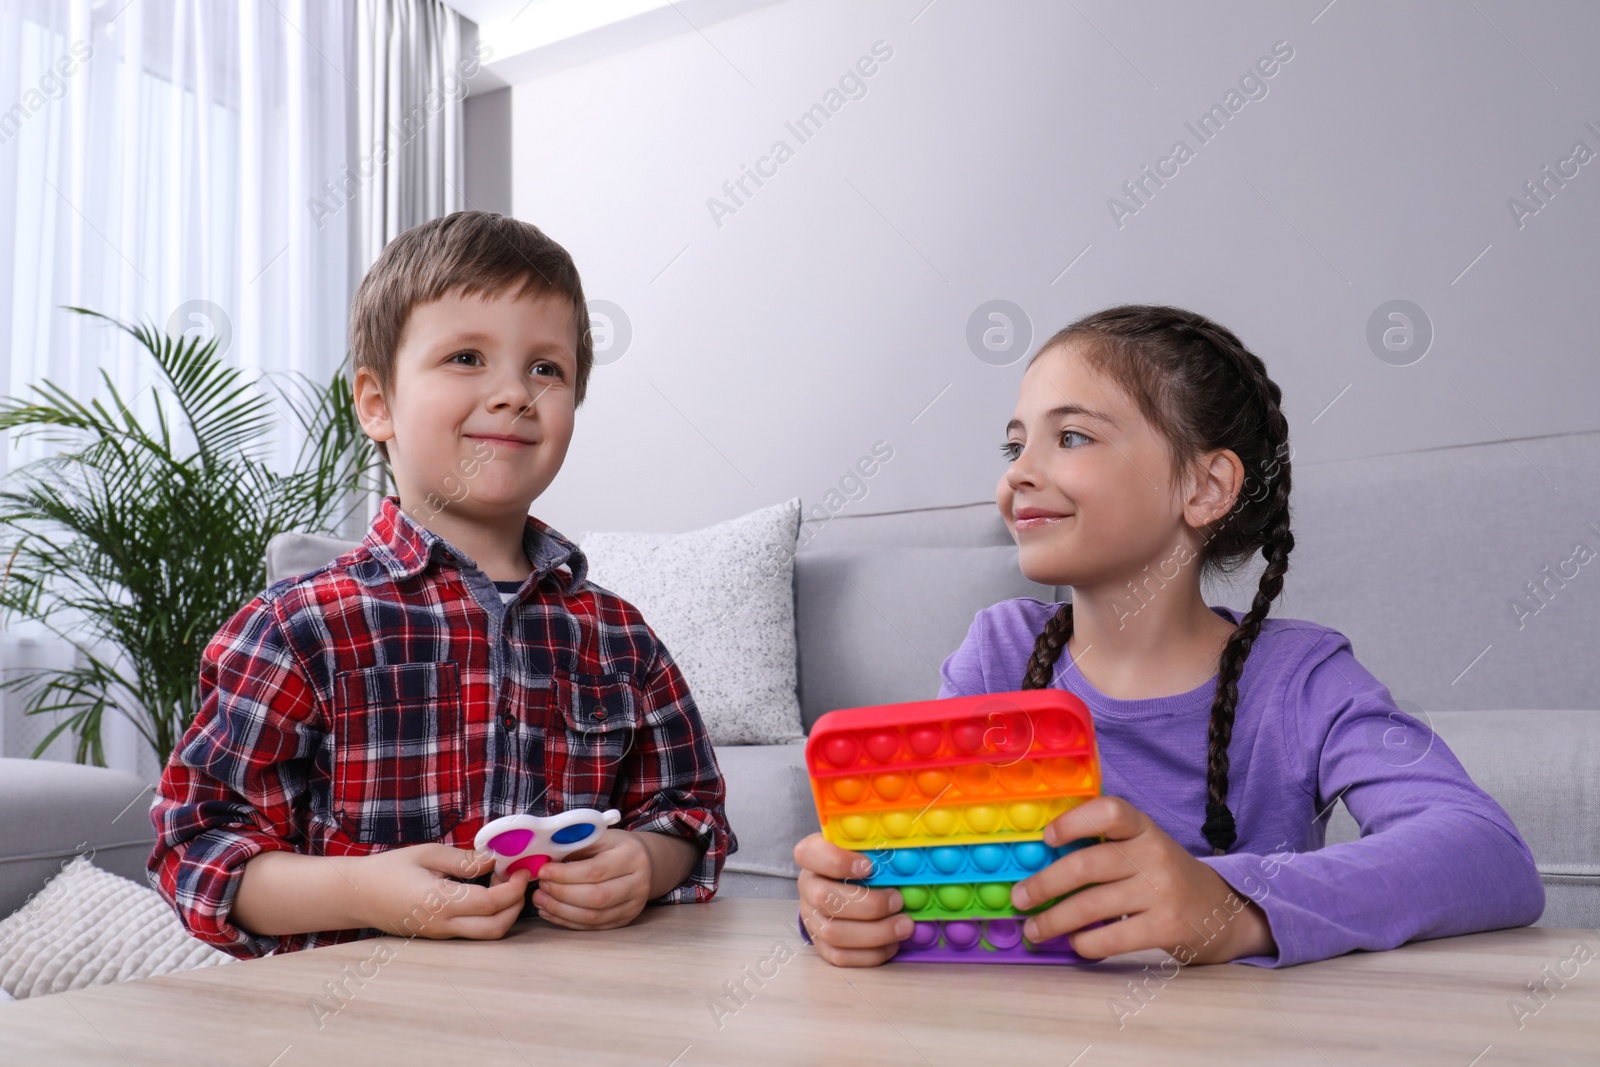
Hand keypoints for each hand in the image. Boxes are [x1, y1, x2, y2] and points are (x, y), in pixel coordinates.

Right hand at [357, 844, 529, 939]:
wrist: (356, 895)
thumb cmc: (389, 870)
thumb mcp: (427, 855)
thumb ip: (463, 860)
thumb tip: (493, 861)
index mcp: (439, 902)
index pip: (491, 903)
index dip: (514, 888)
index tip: (522, 870)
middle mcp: (442, 925)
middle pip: (496, 928)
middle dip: (516, 906)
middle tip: (519, 879)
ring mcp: (440, 934)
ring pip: (486, 934)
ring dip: (504, 912)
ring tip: (500, 882)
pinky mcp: (439, 936)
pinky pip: (473, 931)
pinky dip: (489, 915)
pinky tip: (484, 892)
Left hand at [531, 829, 653, 929]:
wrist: (645, 863)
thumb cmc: (616, 847)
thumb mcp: (600, 837)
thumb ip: (576, 845)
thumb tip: (544, 859)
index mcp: (632, 857)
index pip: (595, 871)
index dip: (565, 874)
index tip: (543, 871)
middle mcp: (638, 884)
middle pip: (596, 897)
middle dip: (562, 894)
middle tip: (541, 887)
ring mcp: (633, 906)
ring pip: (593, 917)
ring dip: (561, 910)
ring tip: (541, 900)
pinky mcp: (624, 921)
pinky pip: (592, 927)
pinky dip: (567, 921)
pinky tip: (551, 912)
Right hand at [793, 833, 912, 966]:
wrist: (845, 888)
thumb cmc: (860, 864)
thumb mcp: (866, 848)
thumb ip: (879, 850)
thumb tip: (909, 858)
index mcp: (813, 855)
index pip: (809, 854)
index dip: (838, 861)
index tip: (869, 866)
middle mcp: (808, 887)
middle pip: (824, 899)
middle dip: (869, 904)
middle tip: (899, 900)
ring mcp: (811, 918)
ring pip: (833, 932)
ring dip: (875, 932)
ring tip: (904, 926)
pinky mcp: (821, 945)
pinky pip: (840, 956)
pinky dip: (870, 953)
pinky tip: (892, 943)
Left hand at [1010, 795, 1275, 963]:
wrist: (1224, 913)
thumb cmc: (1165, 878)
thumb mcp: (1143, 849)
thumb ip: (1104, 848)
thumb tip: (1038, 863)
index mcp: (1144, 829)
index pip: (1110, 811)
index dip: (1074, 821)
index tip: (1047, 839)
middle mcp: (1154, 855)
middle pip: (1088, 864)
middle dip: (1044, 884)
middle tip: (1020, 898)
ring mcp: (1162, 892)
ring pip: (1092, 905)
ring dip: (1054, 920)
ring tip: (1034, 929)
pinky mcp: (1167, 927)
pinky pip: (1112, 937)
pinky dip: (1085, 943)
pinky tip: (1075, 943)